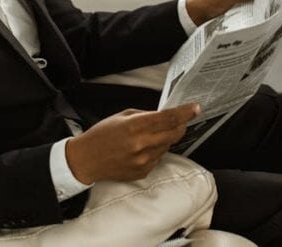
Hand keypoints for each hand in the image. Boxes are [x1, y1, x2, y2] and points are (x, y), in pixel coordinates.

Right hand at [65, 103, 199, 183]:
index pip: (168, 118)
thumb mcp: (122, 116)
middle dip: (181, 125)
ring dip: (165, 138)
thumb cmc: (102, 135)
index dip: (185, 112)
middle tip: (182, 120)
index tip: (195, 108)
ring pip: (167, 146)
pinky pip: (158, 158)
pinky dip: (155, 151)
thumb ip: (145, 116)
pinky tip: (141, 148)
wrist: (86, 160)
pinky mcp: (143, 172)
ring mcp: (143, 161)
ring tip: (148, 135)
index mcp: (135, 126)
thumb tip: (165, 116)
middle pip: (174, 133)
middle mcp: (141, 145)